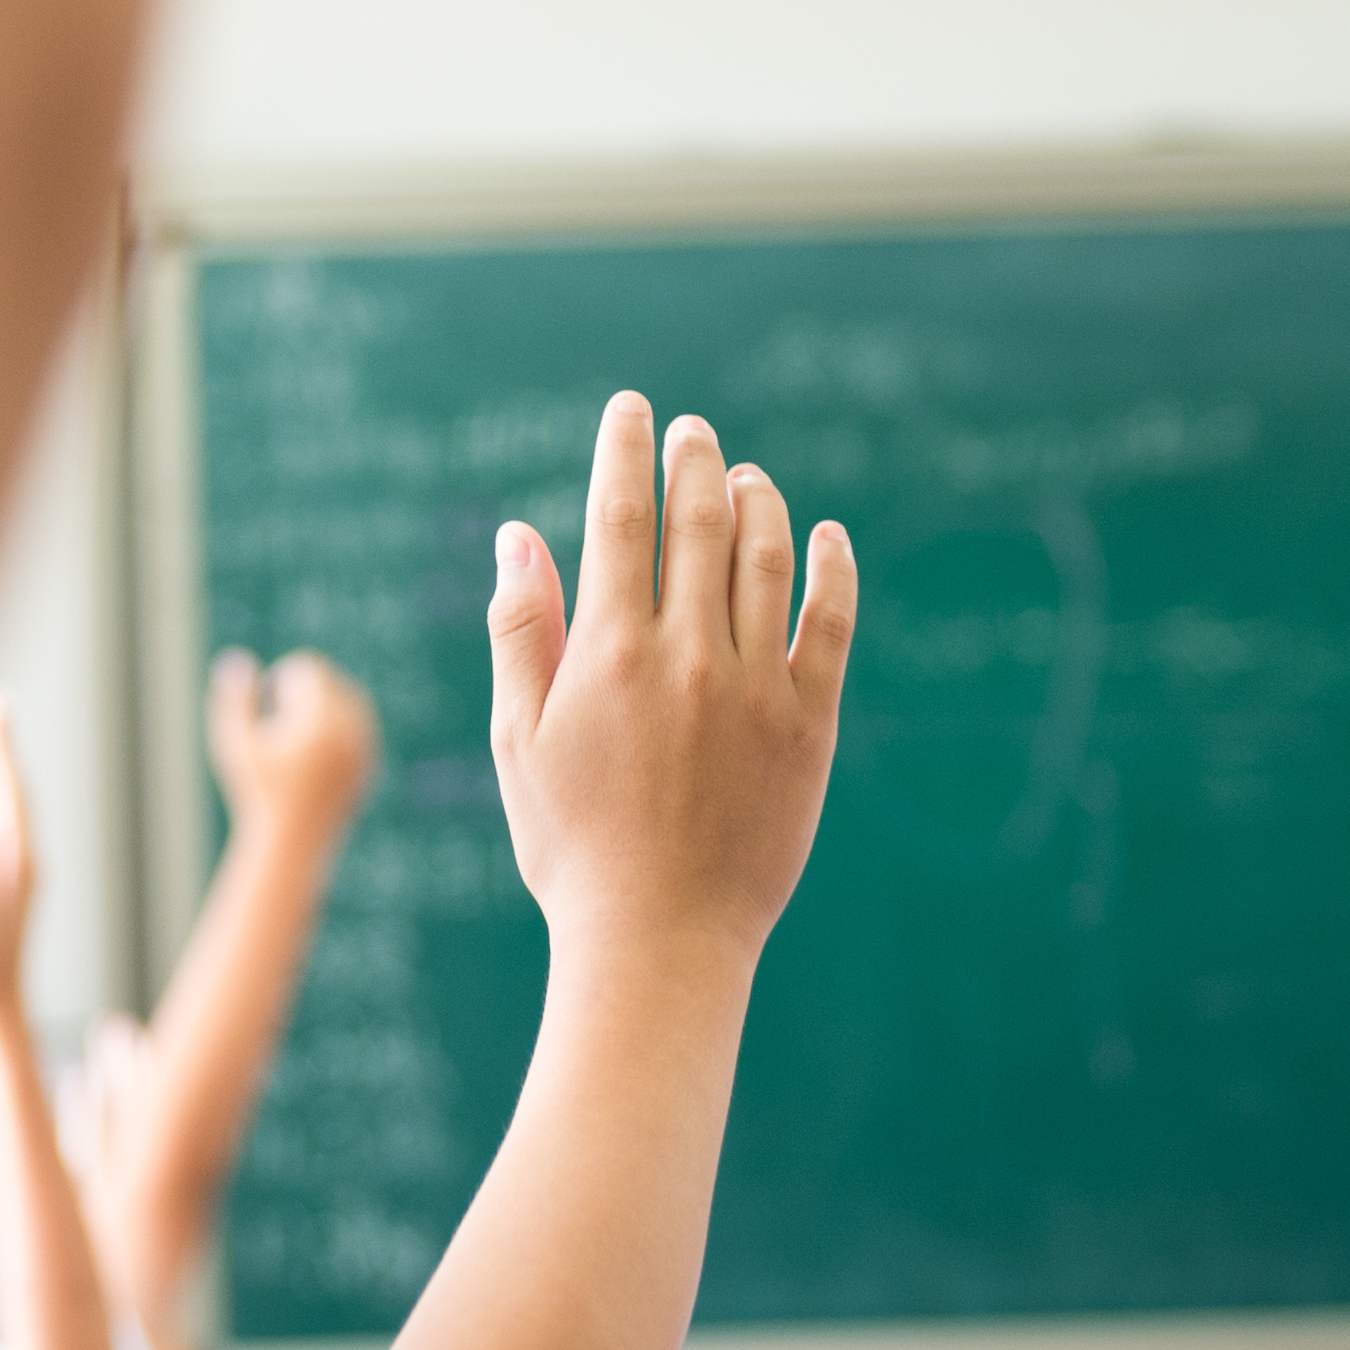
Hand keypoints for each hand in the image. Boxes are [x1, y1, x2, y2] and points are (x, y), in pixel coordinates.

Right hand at [208, 649, 378, 843]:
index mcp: (324, 716)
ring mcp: (366, 744)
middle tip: (280, 735)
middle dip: (301, 697)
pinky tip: (311, 760)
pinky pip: (355, 724)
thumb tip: (237, 657)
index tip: (268, 718)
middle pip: (330, 681)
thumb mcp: (235, 744)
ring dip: (317, 711)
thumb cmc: (256, 792)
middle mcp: (353, 726)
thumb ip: (234, 699)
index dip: (280, 685)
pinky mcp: (368, 760)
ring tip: (295, 746)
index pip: (310, 667)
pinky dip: (332, 731)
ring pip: (346, 701)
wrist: (291, 841)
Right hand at [486, 396, 856, 973]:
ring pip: (767, 558)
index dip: (625, 449)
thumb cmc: (572, 848)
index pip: (619, 515)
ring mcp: (757, 686)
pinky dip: (832, 567)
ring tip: (745, 476)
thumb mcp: (520, 740)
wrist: (660, 939)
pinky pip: (833, 622)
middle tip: (690, 430)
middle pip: (698, 520)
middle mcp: (687, 655)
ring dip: (757, 501)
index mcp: (609, 652)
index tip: (631, 410)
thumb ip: (522, 631)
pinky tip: (826, 536)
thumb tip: (517, 534)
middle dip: (692, 459)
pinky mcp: (810, 723)